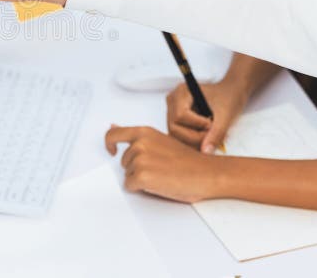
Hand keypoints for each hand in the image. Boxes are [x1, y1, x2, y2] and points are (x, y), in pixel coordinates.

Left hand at [105, 126, 221, 202]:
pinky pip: (130, 186)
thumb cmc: (188, 160)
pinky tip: (158, 184)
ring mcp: (140, 160)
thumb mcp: (160, 140)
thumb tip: (113, 126)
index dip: (109, 145)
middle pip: (124, 161)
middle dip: (137, 167)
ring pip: (128, 175)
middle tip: (159, 168)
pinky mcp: (142, 177)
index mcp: (144, 132)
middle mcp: (139, 144)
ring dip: (141, 178)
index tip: (112, 151)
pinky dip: (141, 188)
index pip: (113, 135)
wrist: (207, 173)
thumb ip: (136, 135)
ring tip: (162, 175)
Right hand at [166, 80, 248, 152]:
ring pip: (175, 134)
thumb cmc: (229, 98)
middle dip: (194, 136)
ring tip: (210, 134)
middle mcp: (173, 101)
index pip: (180, 115)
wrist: (232, 93)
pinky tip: (205, 136)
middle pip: (174, 127)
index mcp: (182, 92)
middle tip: (212, 134)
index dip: (197, 125)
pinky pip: (179, 136)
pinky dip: (192, 140)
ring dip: (194, 140)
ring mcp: (172, 111)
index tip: (212, 124)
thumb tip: (205, 151)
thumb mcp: (226, 115)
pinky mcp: (176, 121)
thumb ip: (216, 133)